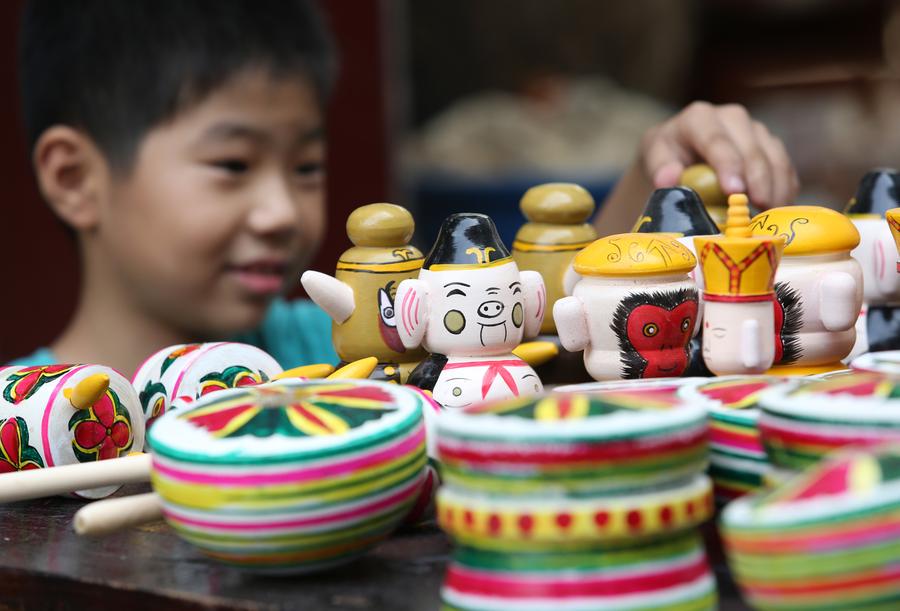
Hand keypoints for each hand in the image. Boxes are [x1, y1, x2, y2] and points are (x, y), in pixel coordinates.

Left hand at [639, 102, 798, 208]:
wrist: (680, 151)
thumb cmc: (667, 157)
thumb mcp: (655, 158)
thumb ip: (660, 167)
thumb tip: (667, 179)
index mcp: (699, 118)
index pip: (717, 141)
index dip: (728, 165)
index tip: (734, 191)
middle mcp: (731, 117)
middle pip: (751, 148)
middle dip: (757, 179)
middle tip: (760, 207)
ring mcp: (754, 129)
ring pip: (773, 156)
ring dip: (775, 186)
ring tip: (771, 214)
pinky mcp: (769, 144)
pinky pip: (784, 166)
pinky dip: (784, 188)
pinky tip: (779, 210)